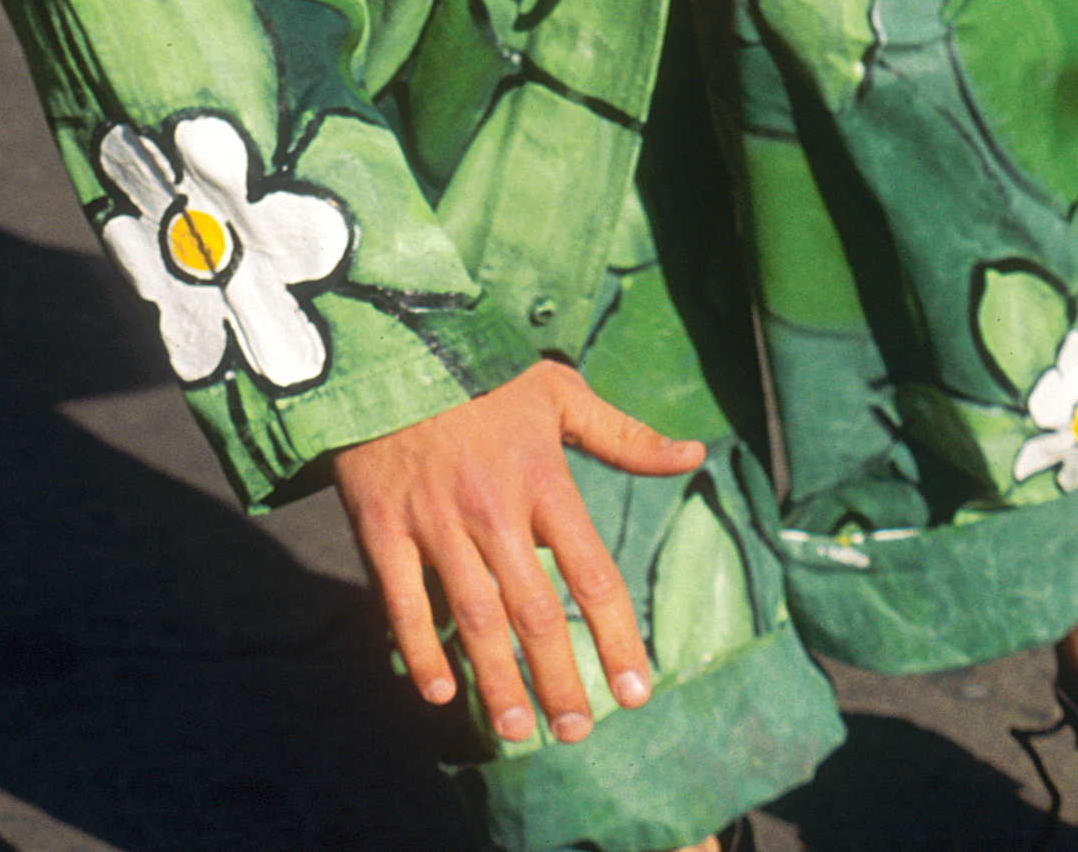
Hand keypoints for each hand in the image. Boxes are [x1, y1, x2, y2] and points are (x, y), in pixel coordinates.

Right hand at [330, 360, 703, 744]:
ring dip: (498, 681)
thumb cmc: (484, 374)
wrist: (391, 345)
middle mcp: (494, 509)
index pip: (592, 574)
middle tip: (577, 731)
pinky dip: (420, 653)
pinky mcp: (384, 527)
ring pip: (474, 619)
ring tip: (519, 730)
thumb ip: (625, 436)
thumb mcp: (559, 392)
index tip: (636, 692)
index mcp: (543, 480)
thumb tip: (693, 454)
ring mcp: (436, 522)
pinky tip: (441, 695)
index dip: (618, 638)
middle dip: (560, 680)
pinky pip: (402, 604)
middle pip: (535, 613)